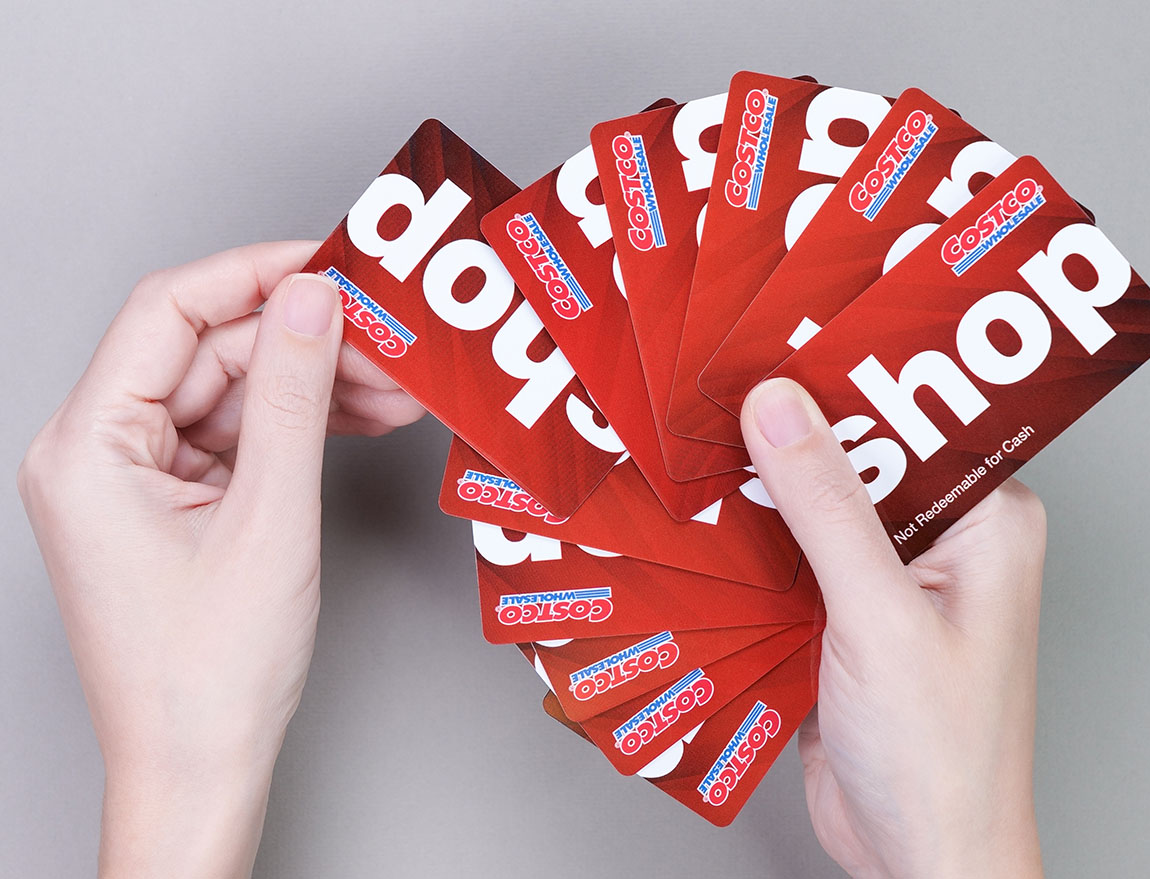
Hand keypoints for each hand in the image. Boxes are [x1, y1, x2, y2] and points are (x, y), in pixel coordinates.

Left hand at [18, 242, 422, 877]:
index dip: (254, 274)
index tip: (330, 263)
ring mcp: (134, 480)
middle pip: (206, 352)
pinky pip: (236, 437)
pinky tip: (358, 419)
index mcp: (89, 448)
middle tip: (387, 338)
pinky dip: (296, 426)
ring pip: (229, 393)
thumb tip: (313, 300)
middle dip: (302, 341)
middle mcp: (98, 453)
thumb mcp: (268, 518)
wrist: (199, 768)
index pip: (167, 312)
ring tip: (393, 387)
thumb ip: (291, 397)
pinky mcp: (170, 504)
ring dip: (310, 384)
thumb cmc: (210, 674)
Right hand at [741, 378, 1044, 878]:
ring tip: (691, 446)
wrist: (918, 858)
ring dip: (757, 491)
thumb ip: (827, 509)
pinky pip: (787, 559)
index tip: (770, 346)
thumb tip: (780, 409)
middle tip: (712, 390)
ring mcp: (886, 581)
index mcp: (984, 523)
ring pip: (812, 509)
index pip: (910, 419)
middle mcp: (939, 542)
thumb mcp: (879, 617)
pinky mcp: (840, 617)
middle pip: (854, 460)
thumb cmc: (939, 757)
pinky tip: (698, 523)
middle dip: (786, 434)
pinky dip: (745, 544)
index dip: (841, 379)